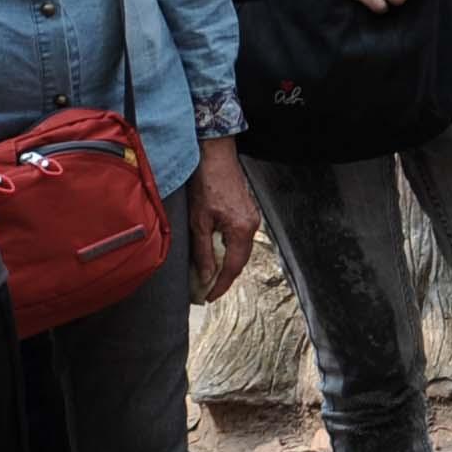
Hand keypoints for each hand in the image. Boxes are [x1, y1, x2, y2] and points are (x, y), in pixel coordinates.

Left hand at [188, 137, 259, 302]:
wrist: (214, 154)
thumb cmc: (206, 182)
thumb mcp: (198, 220)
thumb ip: (203, 250)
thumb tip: (206, 275)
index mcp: (242, 230)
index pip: (233, 267)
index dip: (221, 285)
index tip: (208, 296)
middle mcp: (252, 226)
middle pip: (239, 260)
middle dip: (223, 277)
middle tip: (205, 289)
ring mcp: (251, 218)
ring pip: (239, 250)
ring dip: (224, 263)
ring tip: (207, 273)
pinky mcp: (246, 212)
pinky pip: (239, 238)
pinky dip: (227, 249)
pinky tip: (213, 252)